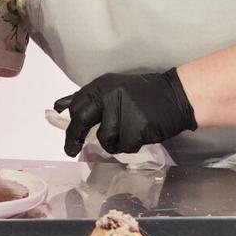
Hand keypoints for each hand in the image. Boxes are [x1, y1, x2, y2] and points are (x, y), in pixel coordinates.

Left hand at [53, 68, 197, 157]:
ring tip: (127, 134)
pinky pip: (123, 147)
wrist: (177, 96)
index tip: (68, 137)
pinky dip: (129, 146)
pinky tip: (139, 136)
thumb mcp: (113, 89)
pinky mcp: (137, 127)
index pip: (76, 105)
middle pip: (81, 121)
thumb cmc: (144, 94)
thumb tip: (59, 107)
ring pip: (104, 139)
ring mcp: (123, 111)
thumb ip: (88, 98)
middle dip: (75, 138)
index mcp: (101, 85)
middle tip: (72, 150)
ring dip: (113, 142)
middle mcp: (108, 95)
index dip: (70, 123)